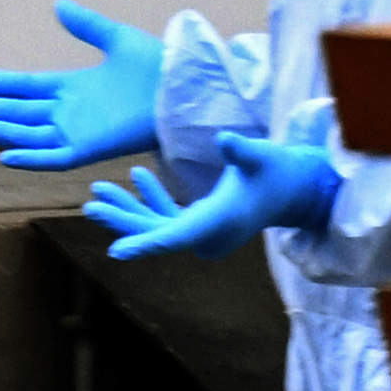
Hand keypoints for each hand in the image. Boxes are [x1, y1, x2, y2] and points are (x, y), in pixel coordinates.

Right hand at [0, 0, 164, 171]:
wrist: (184, 89)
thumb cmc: (158, 66)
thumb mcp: (115, 38)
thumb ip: (86, 25)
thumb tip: (58, 4)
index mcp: (73, 87)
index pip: (23, 87)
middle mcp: (69, 112)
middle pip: (16, 112)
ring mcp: (77, 132)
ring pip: (25, 134)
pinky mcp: (90, 149)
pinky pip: (52, 157)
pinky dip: (29, 157)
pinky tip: (4, 153)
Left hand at [85, 131, 338, 261]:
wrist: (298, 189)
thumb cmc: (279, 171)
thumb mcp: (262, 156)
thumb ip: (241, 150)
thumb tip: (225, 138)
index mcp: (217, 224)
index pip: (174, 237)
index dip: (144, 243)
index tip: (116, 252)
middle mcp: (206, 235)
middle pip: (156, 234)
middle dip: (123, 220)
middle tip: (91, 204)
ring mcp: (203, 232)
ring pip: (158, 226)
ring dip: (130, 210)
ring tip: (98, 192)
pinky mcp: (203, 223)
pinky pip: (170, 218)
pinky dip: (153, 200)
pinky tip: (138, 175)